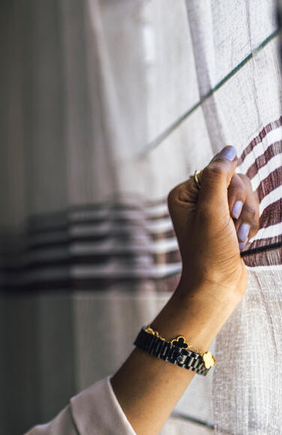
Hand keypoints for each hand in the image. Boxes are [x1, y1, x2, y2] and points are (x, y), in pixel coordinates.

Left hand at [166, 145, 259, 304]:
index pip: (218, 171)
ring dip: (248, 216)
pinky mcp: (228, 222)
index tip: (227, 212)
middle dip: (241, 205)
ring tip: (239, 236)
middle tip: (234, 227)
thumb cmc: (208, 251)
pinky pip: (250, 209)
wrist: (217, 285)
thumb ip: (218, 176)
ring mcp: (213, 211)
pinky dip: (251, 223)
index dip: (230, 190)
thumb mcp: (211, 211)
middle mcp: (196, 200)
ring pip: (246, 195)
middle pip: (235, 181)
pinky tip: (242, 239)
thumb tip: (229, 149)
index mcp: (184, 193)